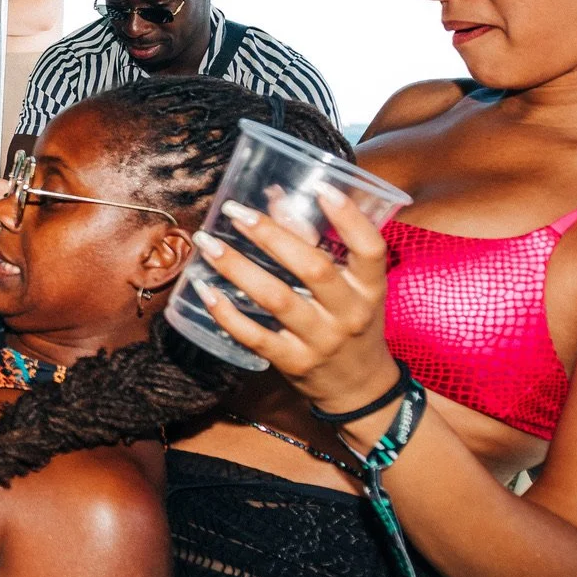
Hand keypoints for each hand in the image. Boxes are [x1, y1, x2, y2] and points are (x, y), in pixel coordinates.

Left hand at [186, 187, 397, 411]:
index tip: (321, 187)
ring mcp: (320, 340)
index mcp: (370, 288)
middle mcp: (349, 312)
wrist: (360, 389)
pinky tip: (205, 289)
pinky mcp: (294, 362)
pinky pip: (255, 336)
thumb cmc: (353, 323)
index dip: (348, 217)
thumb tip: (272, 197)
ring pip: (276, 298)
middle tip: (235, 211)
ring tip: (207, 242)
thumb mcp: (352, 287)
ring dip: (237, 267)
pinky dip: (227, 314)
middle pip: (312, 268)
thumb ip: (317, 244)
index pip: (369, 248)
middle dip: (270, 235)